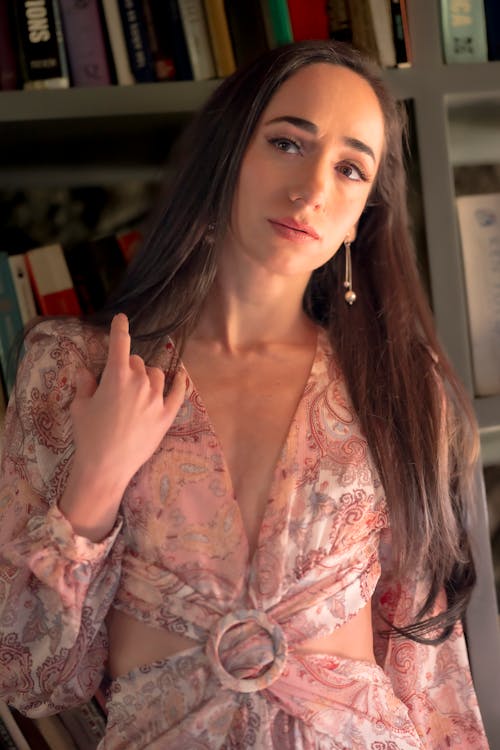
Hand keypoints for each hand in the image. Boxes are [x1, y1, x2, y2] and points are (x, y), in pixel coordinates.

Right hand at [60, 313, 184, 539]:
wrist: (106, 468)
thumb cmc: (88, 436)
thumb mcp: (79, 407)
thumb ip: (86, 385)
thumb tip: (89, 373)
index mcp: (116, 376)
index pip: (120, 343)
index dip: (120, 328)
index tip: (122, 318)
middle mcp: (140, 382)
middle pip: (137, 362)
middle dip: (127, 367)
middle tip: (118, 384)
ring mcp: (156, 399)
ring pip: (157, 374)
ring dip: (148, 376)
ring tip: (138, 390)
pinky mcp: (167, 415)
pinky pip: (178, 392)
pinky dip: (179, 381)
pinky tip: (180, 375)